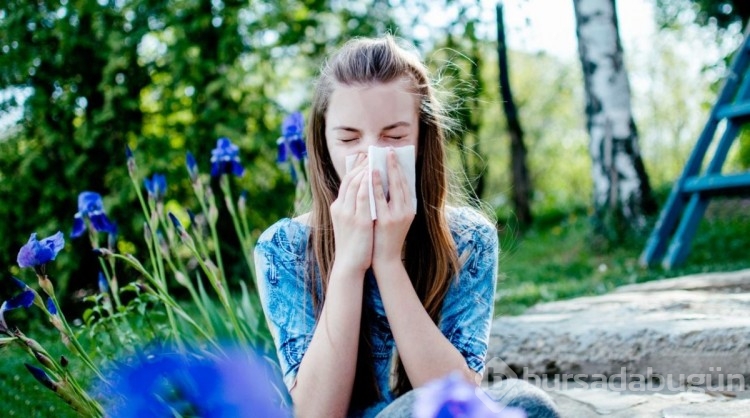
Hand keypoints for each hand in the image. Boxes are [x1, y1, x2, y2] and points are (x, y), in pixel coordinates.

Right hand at [330, 153, 373, 275]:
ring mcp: (348, 214)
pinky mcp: (358, 220)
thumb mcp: (348, 222)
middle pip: (350, 179)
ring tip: (376, 159)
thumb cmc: (352, 244)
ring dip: (366, 169)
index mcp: (337, 207)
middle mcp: (340, 207)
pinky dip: (368, 183)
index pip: (346, 181)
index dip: (355, 167)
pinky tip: (375, 174)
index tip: (364, 157)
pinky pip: (363, 196)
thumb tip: (364, 194)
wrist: (349, 264)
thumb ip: (353, 208)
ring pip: (356, 184)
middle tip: (372, 152)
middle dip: (361, 164)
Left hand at [372, 148, 414, 269]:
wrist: (384, 259)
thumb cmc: (385, 237)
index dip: (400, 168)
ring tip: (380, 157)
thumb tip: (386, 182)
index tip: (393, 155)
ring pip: (392, 188)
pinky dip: (375, 184)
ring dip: (386, 170)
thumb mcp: (394, 218)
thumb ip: (393, 202)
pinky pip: (379, 198)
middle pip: (401, 182)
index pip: (406, 183)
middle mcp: (406, 211)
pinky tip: (370, 173)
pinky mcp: (386, 221)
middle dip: (395, 165)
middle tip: (389, 150)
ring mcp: (397, 216)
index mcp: (410, 209)